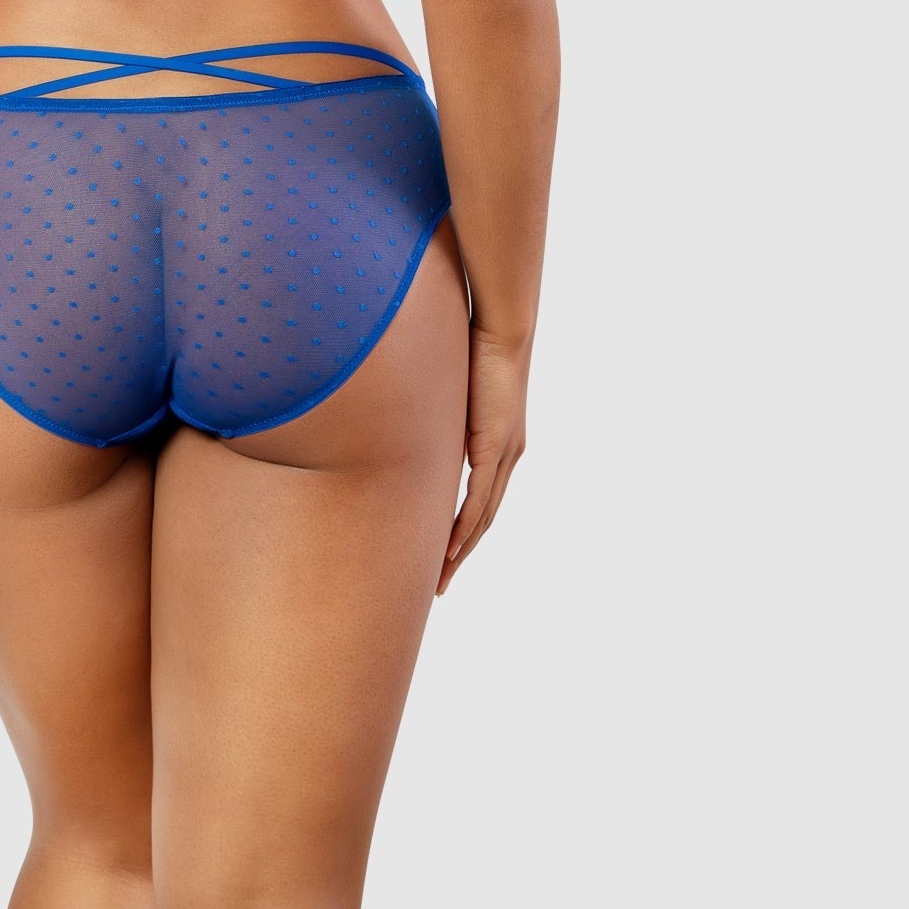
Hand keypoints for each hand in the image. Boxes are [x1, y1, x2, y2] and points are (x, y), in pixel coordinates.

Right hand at [438, 327, 528, 593]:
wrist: (502, 327)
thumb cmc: (474, 344)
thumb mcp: (448, 386)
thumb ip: (432, 405)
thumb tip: (400, 404)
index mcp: (498, 443)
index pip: (480, 497)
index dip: (462, 528)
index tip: (442, 552)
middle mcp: (508, 455)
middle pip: (484, 518)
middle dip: (461, 552)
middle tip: (439, 581)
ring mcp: (505, 454)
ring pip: (483, 517)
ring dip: (461, 550)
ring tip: (441, 577)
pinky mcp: (497, 448)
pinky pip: (479, 499)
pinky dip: (465, 528)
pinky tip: (450, 549)